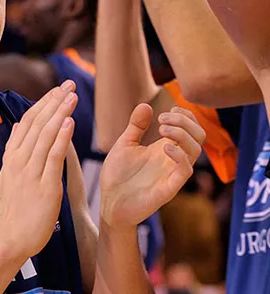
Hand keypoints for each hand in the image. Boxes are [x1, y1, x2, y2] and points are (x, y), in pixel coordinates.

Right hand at [0, 81, 77, 258]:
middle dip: (54, 101)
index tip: (58, 89)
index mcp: (12, 156)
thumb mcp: (8, 173)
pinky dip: (61, 138)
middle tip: (69, 84)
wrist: (12, 237)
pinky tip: (68, 122)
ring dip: (60, 113)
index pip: (29, 122)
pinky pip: (53, 157)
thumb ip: (14, 148)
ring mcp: (31, 172)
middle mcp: (20, 160)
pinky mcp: (44, 186)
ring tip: (72, 96)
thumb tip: (18, 124)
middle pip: (38, 124)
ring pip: (46, 136)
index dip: (44, 103)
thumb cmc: (15, 207)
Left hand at [99, 105, 202, 228]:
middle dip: (185, 121)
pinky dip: (180, 156)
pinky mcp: (169, 188)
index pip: (191, 128)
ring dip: (182, 134)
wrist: (109, 202)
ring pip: (196, 151)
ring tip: (162, 129)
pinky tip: (164, 148)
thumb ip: (136, 126)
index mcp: (165, 148)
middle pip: (199, 136)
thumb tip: (145, 105)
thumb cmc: (118, 175)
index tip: (167, 111)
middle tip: (162, 119)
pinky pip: (185, 172)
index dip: (186, 116)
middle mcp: (173, 159)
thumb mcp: (125, 144)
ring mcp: (172, 173)